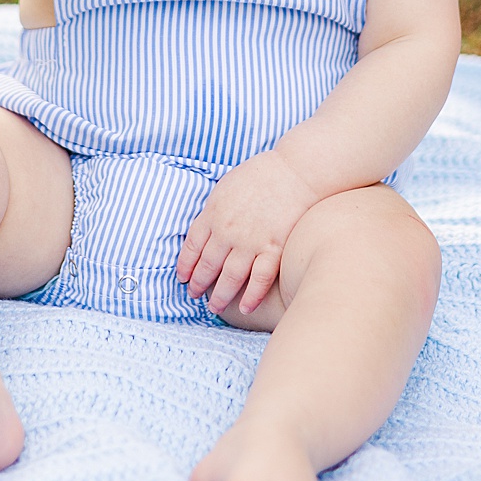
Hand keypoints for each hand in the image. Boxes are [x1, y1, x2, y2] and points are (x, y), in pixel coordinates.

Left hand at [176, 151, 318, 315]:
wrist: (296, 171)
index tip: (183, 278)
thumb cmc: (262, 175)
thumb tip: (204, 230)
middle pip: (208, 265)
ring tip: (215, 308)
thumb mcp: (226, 187)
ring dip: (220, 296)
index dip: (186, 265)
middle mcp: (228, 231)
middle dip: (199, 284)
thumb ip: (213, 211)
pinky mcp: (274, 248)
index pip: (192, 247)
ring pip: (230, 278)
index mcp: (213, 213)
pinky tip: (245, 308)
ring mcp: (251, 242)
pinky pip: (260, 280)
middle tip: (195, 296)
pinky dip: (251, 297)